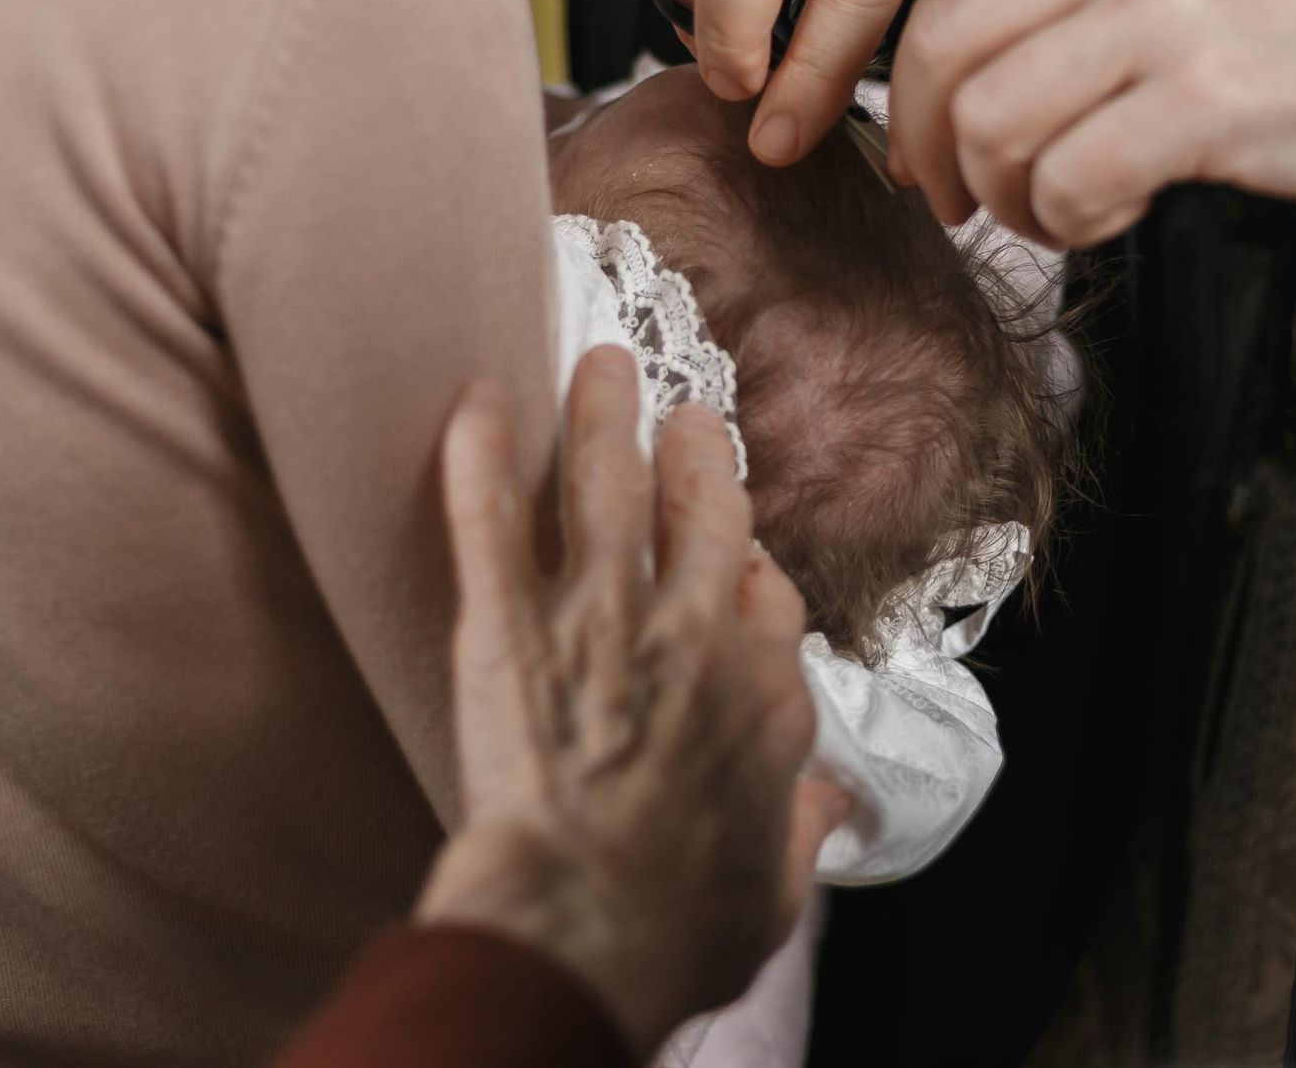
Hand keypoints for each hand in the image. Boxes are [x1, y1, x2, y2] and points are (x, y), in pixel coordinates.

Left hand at [416, 350, 848, 1056]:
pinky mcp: (509, 624)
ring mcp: (599, 618)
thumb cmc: (674, 931)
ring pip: (609, 486)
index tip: (735, 554)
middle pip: (704, 509)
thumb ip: (799, 836)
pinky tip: (472, 399)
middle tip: (682, 414)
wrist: (583, 927)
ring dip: (603, 414)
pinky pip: (492, 520)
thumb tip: (824, 810)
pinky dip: (479, 452)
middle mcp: (690, 634)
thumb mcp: (773, 898)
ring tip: (597, 363)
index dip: (749, 562)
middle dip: (695, 451)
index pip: (766, 595)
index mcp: (759, 696)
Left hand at [888, 0, 1295, 247]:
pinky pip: (1069, 180)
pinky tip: (1110, 220)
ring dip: (1003, 198)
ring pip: (992, 122)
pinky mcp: (1211, 96)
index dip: (907, 88)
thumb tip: (940, 82)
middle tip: (959, 205)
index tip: (921, 152)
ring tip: (1056, 215)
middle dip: (929, 150)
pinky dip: (1066, 224)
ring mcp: (1170, 10)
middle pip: (944, 53)